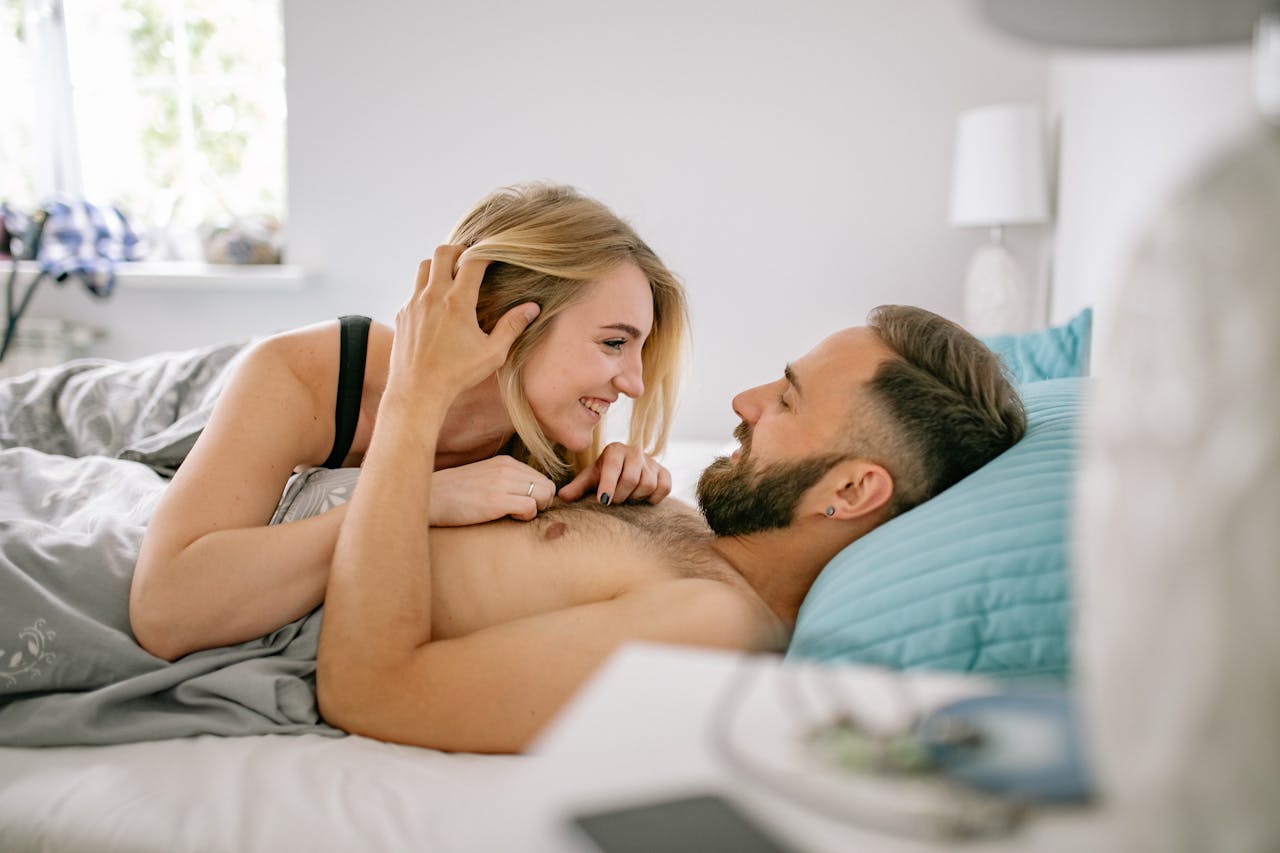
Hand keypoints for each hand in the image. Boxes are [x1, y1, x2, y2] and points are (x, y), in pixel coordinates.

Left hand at [386, 244, 538, 403]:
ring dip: (439, 264)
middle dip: (460, 250)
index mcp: (457, 303)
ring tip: (453, 276)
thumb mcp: (493, 353)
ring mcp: (414, 303)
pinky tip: (438, 304)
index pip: (473, 261)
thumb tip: (532, 308)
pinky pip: (414, 289)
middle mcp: (433, 296)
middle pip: (443, 252)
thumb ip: (512, 326)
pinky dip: (427, 287)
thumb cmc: (457, 375)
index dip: (487, 251)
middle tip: (471, 259)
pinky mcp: (402, 313)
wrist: (417, 392)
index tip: (495, 253)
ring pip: (424, 266)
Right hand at [430, 456, 555, 525]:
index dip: (537, 496)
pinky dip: (525, 517)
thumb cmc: (454, 494)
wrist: (429, 498)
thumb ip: (505, 480)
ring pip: (544, 495)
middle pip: (547, 486)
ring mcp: (502, 483)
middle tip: (523, 513)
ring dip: (535, 510)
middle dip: (541, 503)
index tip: (523, 506)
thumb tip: (529, 495)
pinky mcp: (496, 500)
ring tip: (515, 515)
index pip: (540, 478)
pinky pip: (530, 507)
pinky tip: (509, 518)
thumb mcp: (484, 477)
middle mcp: (506, 469)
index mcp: (505, 462)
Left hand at [557, 442, 671, 505]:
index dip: (608, 485)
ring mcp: (651, 462)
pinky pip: (664, 487)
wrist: (625, 469)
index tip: (603, 501)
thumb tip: (562, 497)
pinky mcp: (664, 472)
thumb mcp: (590, 478)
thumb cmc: (604, 475)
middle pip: (631, 479)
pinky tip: (643, 498)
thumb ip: (577, 487)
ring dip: (636, 497)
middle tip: (613, 501)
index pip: (613, 467)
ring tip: (627, 497)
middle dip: (620, 496)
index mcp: (615, 450)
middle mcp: (635, 452)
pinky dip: (654, 497)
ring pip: (647, 485)